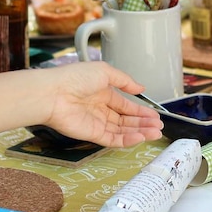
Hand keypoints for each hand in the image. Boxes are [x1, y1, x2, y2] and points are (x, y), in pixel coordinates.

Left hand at [43, 61, 163, 146]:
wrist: (52, 93)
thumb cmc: (74, 78)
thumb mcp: (105, 71)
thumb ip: (125, 81)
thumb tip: (141, 88)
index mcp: (102, 92)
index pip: (126, 105)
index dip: (141, 111)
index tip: (155, 115)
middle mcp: (100, 108)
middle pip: (126, 120)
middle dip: (143, 123)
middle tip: (158, 126)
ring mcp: (96, 122)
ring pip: (122, 131)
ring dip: (139, 132)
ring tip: (155, 133)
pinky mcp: (92, 134)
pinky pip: (113, 139)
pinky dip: (127, 140)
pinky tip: (140, 137)